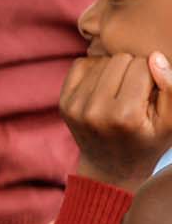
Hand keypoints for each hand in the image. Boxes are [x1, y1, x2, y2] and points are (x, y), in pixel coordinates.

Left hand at [60, 51, 171, 190]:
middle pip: (121, 59)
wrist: (111, 167)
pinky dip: (96, 70)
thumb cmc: (148, 141)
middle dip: (134, 70)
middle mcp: (95, 110)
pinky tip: (105, 88)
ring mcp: (75, 106)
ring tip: (122, 93)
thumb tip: (154, 56)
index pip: (144, 65)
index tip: (152, 94)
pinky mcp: (63, 102)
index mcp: (125, 116)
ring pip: (103, 60)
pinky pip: (82, 64)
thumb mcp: (171, 122)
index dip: (154, 76)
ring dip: (116, 71)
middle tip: (137, 94)